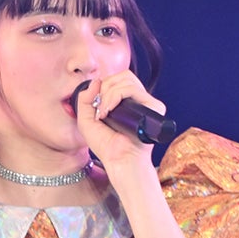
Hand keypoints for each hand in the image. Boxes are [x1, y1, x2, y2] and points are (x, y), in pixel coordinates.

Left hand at [73, 70, 165, 186]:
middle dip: (105, 87)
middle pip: (123, 75)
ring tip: (102, 113)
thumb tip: (96, 81)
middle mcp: (138, 100)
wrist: (119, 162)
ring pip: (126, 80)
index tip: (95, 105)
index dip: (104, 86)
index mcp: (127, 101)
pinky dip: (115, 96)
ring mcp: (147, 103)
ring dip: (107, 94)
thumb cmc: (106, 146)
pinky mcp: (153, 107)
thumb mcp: (86, 120)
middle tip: (98, 108)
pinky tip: (108, 112)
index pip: (118, 79)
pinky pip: (132, 89)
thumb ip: (85, 99)